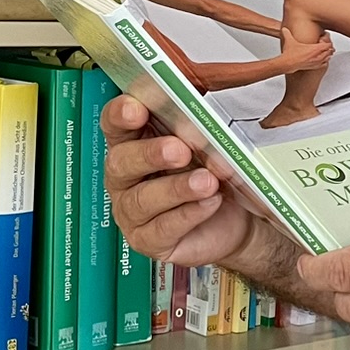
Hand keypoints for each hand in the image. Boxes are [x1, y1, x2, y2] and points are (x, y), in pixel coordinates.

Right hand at [101, 94, 252, 267]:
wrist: (235, 218)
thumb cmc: (211, 173)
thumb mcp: (204, 145)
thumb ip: (194, 128)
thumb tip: (199, 114)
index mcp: (132, 144)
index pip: (114, 125)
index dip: (120, 116)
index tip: (136, 109)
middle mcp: (124, 178)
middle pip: (121, 162)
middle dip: (150, 154)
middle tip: (180, 151)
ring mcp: (131, 212)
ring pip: (142, 199)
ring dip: (177, 188)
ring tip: (207, 181)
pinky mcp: (148, 240)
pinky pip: (162, 228)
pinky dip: (189, 213)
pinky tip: (210, 202)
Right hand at [277, 34, 333, 72]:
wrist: (287, 64)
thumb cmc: (290, 54)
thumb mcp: (289, 40)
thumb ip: (287, 33)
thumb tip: (284, 29)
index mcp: (314, 49)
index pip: (327, 45)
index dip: (327, 41)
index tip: (324, 39)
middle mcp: (317, 56)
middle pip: (329, 51)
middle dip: (328, 48)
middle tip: (326, 44)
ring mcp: (316, 62)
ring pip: (328, 58)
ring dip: (328, 54)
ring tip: (326, 51)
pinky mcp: (314, 67)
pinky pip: (324, 64)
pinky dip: (325, 61)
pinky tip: (323, 60)